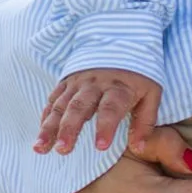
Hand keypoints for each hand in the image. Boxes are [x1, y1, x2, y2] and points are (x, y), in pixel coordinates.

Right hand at [36, 67, 160, 155]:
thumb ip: (145, 121)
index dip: (105, 127)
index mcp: (118, 87)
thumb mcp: (151, 94)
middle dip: (69, 129)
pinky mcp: (66, 82)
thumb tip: (139, 148)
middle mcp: (95, 84)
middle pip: (79, 107)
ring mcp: (77, 82)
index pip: (111, 108)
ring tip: (41, 147)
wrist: (120, 42)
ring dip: (49, 127)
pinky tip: (40, 136)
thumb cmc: (138, 77)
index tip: (101, 147)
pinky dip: (46, 117)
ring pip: (60, 105)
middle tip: (63, 150)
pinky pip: (53, 100)